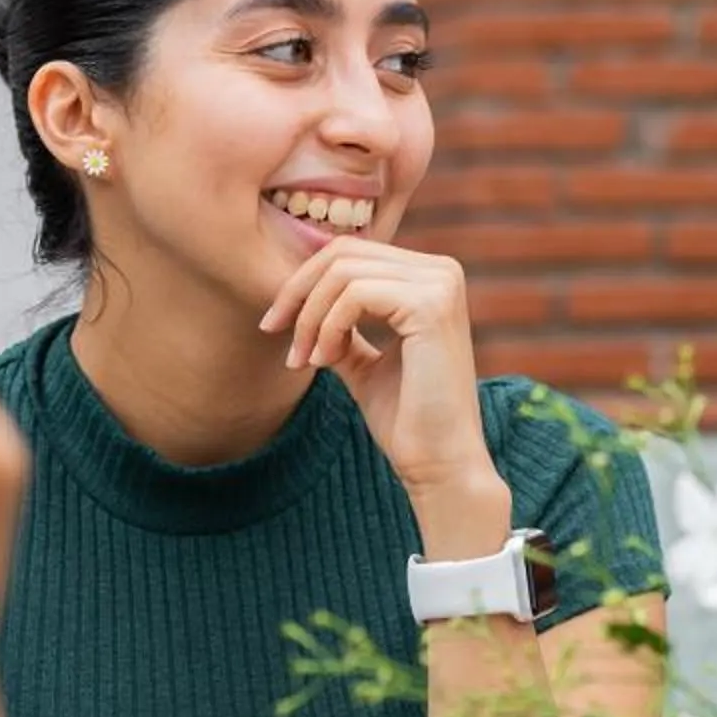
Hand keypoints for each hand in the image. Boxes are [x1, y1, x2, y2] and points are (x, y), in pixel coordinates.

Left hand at [259, 237, 504, 545]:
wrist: (440, 463)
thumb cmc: (407, 420)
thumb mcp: (363, 362)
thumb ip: (340, 327)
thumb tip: (300, 301)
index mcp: (431, 278)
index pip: (350, 253)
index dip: (302, 284)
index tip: (275, 327)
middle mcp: (442, 271)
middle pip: (343, 253)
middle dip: (298, 294)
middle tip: (277, 337)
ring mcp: (440, 284)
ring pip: (343, 272)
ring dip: (310, 318)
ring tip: (305, 360)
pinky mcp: (431, 305)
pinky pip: (354, 295)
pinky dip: (328, 327)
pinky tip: (324, 362)